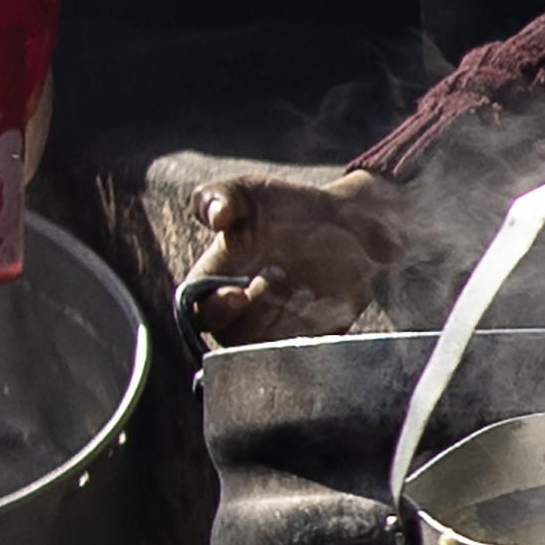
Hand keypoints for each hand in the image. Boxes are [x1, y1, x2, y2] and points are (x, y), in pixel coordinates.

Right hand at [178, 168, 403, 345]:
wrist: (345, 221)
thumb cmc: (287, 207)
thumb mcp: (251, 192)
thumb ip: (223, 195)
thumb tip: (215, 214)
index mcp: (217, 282)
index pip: (199, 313)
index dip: (214, 311)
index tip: (237, 293)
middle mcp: (242, 313)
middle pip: (231, 338)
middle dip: (251, 317)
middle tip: (275, 276)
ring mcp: (276, 328)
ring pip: (267, 349)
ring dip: (283, 327)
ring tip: (304, 290)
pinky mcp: (311, 338)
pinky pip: (306, 352)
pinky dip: (313, 335)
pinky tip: (325, 305)